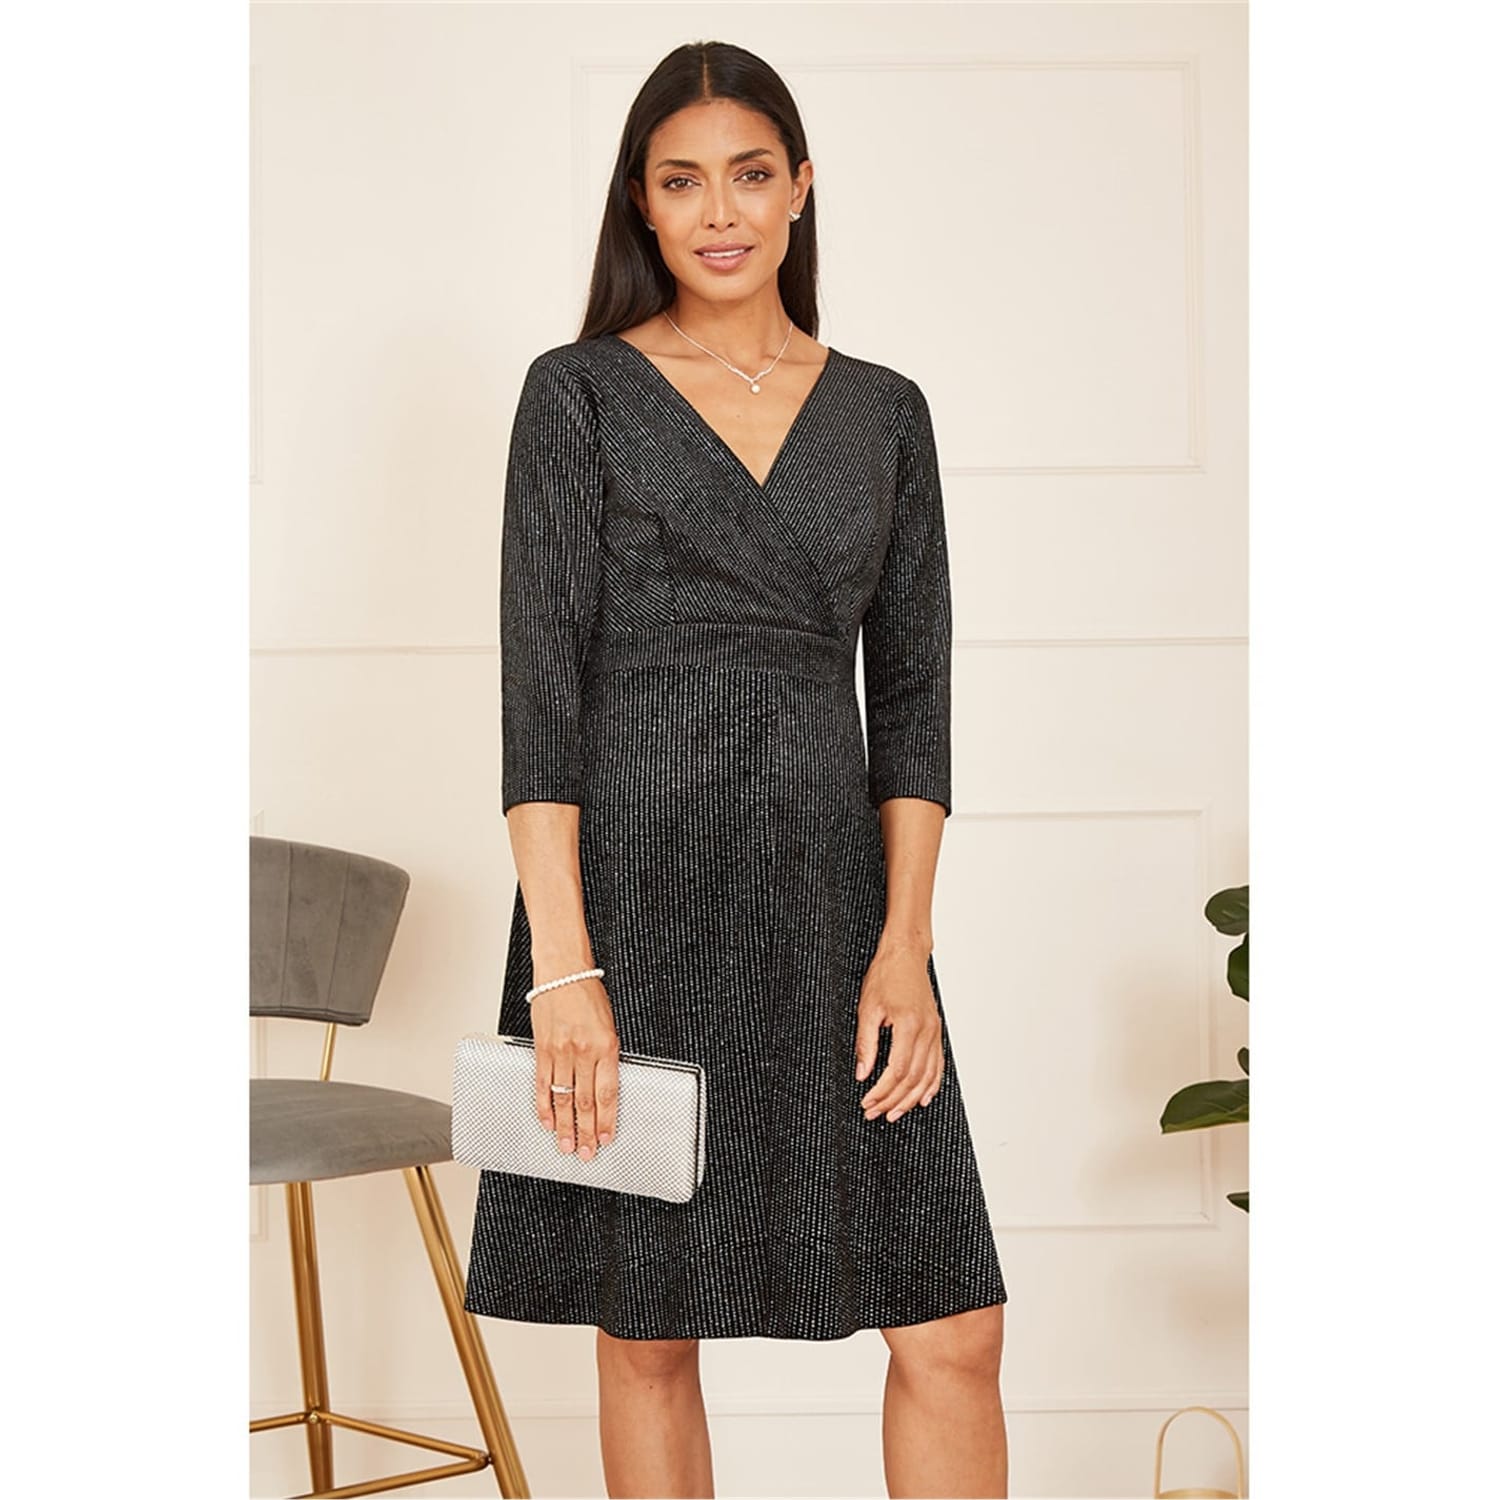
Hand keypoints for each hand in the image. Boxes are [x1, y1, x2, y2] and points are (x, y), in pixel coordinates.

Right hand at [529, 969, 619, 1159]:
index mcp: (607, 1046)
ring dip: (564, 1126)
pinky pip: (541, 1084)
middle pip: (585, 1101)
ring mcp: (561, 1051)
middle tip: (585, 1153)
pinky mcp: (542, 1049)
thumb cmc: (588, 995)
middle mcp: (584, 1051)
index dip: (607, 1120)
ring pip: (563, 1098)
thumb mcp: (609, 1025)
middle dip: (586, 1131)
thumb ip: (607, 1057)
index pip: (608, 1093)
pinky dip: (544, 1106)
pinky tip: (547, 1121)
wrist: (563, 972)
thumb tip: (604, 1090)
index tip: (606, 1138)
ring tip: (566, 1145)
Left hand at [854, 944, 943, 1122]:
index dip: (882, 1091)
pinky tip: (923, 1097)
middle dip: (893, 1100)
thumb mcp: (867, 1008)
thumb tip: (862, 1073)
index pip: (897, 1070)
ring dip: (911, 1098)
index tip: (867, 1101)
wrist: (906, 955)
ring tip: (895, 1112)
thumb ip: (866, 1043)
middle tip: (875, 1112)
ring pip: (927, 1075)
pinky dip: (932, 1084)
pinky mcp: (936, 1030)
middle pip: (913, 1078)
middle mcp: (926, 1031)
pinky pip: (938, 1063)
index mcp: (909, 1025)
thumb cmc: (886, 975)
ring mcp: (934, 1031)